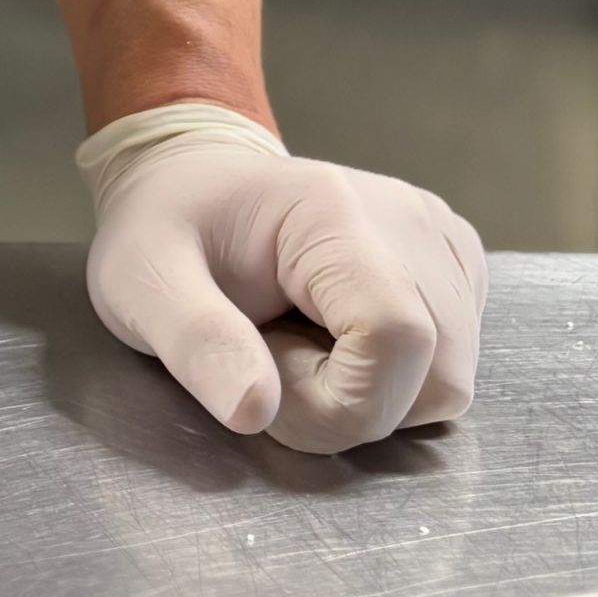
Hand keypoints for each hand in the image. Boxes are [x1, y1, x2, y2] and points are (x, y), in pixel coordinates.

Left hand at [78, 102, 486, 454]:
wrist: (191, 184)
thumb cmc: (165, 228)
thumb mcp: (142, 281)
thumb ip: (195, 343)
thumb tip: (256, 412)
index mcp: (335, 213)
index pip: (397, 339)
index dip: (337, 397)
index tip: (263, 371)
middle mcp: (412, 222)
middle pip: (436, 377)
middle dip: (350, 403)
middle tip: (272, 354)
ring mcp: (442, 246)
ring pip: (449, 385)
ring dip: (371, 393)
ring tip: (299, 339)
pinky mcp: (454, 271)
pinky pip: (448, 365)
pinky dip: (394, 377)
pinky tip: (336, 336)